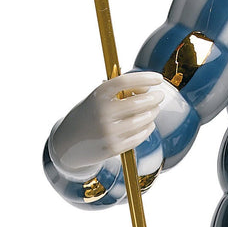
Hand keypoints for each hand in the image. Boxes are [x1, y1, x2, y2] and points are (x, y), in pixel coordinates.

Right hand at [49, 71, 163, 178]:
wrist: (67, 142)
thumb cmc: (89, 113)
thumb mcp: (99, 97)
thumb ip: (121, 91)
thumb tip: (148, 88)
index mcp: (98, 94)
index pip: (126, 81)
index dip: (145, 78)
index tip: (158, 78)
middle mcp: (103, 112)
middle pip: (138, 102)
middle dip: (154, 98)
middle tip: (159, 95)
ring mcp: (107, 132)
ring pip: (141, 120)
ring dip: (153, 113)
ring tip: (155, 109)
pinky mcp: (112, 148)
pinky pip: (138, 137)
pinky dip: (148, 129)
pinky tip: (149, 124)